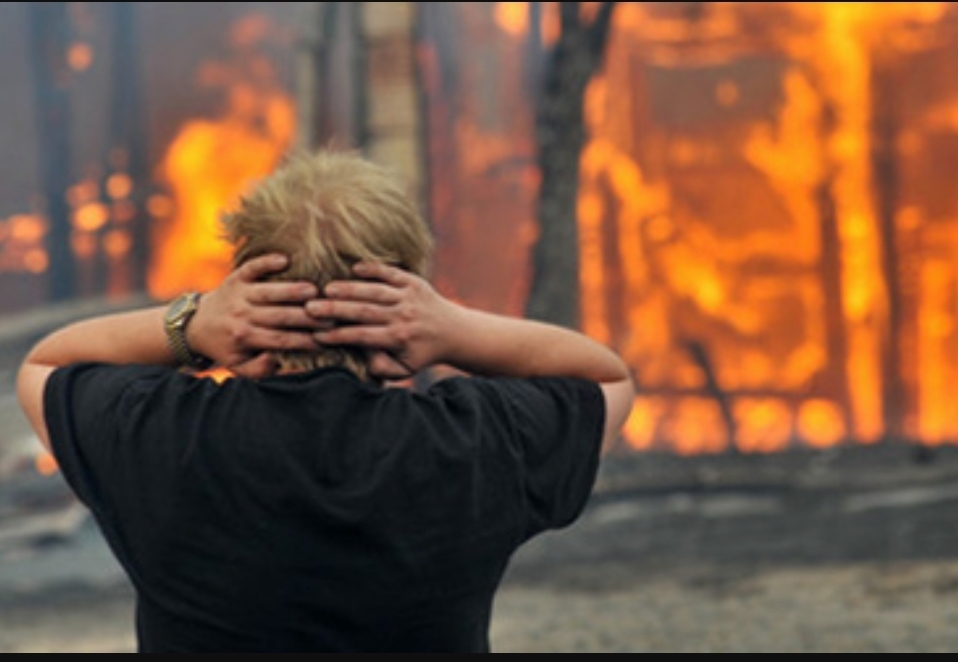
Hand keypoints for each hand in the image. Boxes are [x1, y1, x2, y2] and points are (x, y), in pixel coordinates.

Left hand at [188, 253, 325, 377]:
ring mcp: (238, 294)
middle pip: (279, 316)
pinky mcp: (236, 277)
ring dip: (291, 290)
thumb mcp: (239, 366)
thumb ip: (260, 369)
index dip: (304, 340)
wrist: (197, 325)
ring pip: (269, 291)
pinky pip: (252, 267)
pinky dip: (266, 262)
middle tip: (331, 314)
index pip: (280, 340)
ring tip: (315, 290)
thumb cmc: (227, 348)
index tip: (326, 338)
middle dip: (306, 316)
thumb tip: (278, 360)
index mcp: (244, 338)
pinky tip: (285, 260)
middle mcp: (240, 315)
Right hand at [305, 262, 458, 379]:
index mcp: (399, 338)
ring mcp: (409, 297)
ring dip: (349, 289)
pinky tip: (354, 269)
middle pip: (364, 311)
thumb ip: (381, 367)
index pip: (362, 337)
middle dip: (335, 310)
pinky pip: (391, 273)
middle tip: (309, 307)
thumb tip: (363, 356)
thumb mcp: (404, 369)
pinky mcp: (414, 281)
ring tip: (325, 289)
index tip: (316, 335)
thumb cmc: (421, 353)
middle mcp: (404, 316)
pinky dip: (374, 269)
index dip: (338, 336)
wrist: (454, 332)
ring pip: (374, 291)